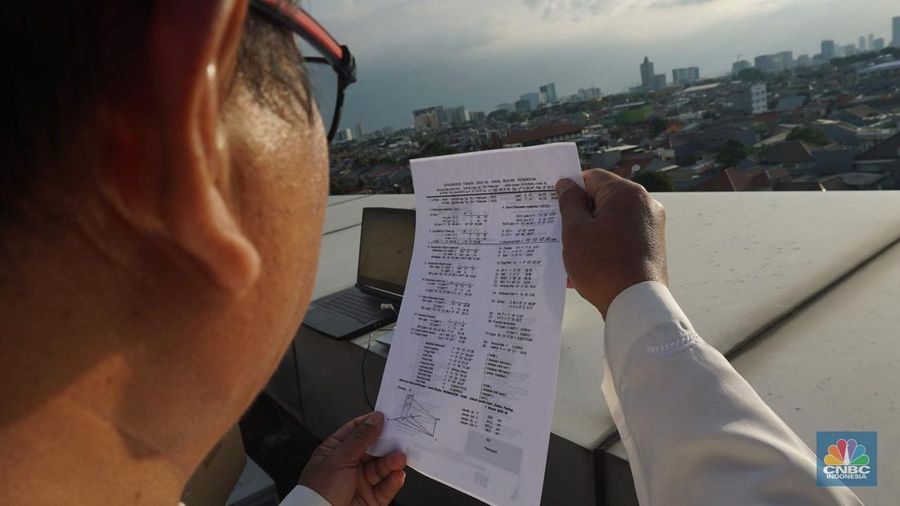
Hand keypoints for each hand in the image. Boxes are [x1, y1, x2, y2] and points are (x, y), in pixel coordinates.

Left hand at [299, 412, 406, 505]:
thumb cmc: (318, 492)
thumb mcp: (338, 459)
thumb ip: (359, 439)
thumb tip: (374, 420)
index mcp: (335, 452)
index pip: (356, 431)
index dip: (371, 423)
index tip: (387, 416)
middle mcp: (349, 466)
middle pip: (373, 449)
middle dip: (387, 444)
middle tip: (400, 437)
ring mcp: (360, 482)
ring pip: (382, 467)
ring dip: (392, 462)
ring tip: (400, 458)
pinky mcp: (371, 499)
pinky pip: (386, 487)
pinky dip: (394, 481)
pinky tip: (397, 475)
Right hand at [556, 169, 667, 316]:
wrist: (636, 305)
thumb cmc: (603, 266)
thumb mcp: (575, 231)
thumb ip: (569, 202)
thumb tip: (566, 185)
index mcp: (627, 193)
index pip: (592, 178)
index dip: (571, 190)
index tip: (557, 206)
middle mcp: (645, 204)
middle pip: (603, 199)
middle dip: (581, 215)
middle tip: (561, 233)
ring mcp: (651, 225)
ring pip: (611, 220)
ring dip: (591, 234)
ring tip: (574, 256)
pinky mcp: (652, 244)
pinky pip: (622, 237)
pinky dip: (605, 246)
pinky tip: (588, 266)